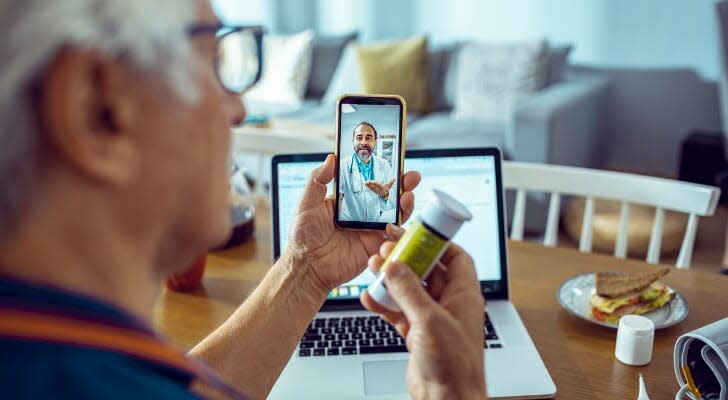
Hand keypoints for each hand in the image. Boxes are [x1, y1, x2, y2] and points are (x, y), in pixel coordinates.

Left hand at [286, 154, 420, 292]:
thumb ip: (317, 180)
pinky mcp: (375, 246)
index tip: (394, 160)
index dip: (384, 170)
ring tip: (407, 196)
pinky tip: (394, 224)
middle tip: (411, 176)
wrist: (307, 266)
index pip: (370, 180)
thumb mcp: (307, 203)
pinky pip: (393, 237)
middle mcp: (364, 212)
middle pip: (389, 195)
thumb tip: (330, 158)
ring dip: (406, 204)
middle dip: (403, 184)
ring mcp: (371, 229)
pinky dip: (399, 229)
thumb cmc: (303, 236)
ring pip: (396, 214)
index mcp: (349, 199)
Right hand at [361, 225, 486, 399]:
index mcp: (464, 295)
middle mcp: (449, 304)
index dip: (436, 242)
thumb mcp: (430, 320)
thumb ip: (410, 291)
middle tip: (386, 247)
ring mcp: (432, 319)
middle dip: (406, 258)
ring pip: (410, 290)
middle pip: (427, 270)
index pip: (455, 257)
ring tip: (373, 267)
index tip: (415, 232)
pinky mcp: (417, 334)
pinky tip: (369, 297)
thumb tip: (395, 266)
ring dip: (391, 279)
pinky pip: (399, 312)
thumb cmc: (455, 365)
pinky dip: (384, 304)